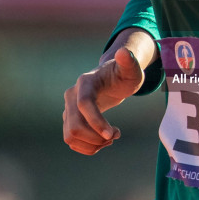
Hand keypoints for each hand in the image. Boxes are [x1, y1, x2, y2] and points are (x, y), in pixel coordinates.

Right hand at [62, 38, 146, 155]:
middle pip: (74, 126)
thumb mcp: (131, 69)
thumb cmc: (123, 74)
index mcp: (85, 82)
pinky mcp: (69, 120)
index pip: (83, 105)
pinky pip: (71, 141)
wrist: (111, 79)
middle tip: (115, 135)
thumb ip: (129, 61)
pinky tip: (103, 140)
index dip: (96, 121)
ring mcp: (68, 109)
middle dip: (96, 137)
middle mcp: (71, 96)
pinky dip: (88, 147)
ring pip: (70, 136)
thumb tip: (124, 52)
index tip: (112, 134)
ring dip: (92, 144)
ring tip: (110, 137)